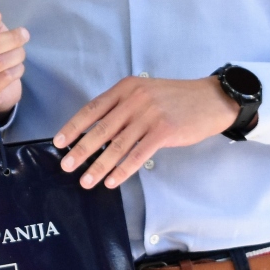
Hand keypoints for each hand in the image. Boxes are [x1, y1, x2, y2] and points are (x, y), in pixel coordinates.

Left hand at [53, 76, 239, 188]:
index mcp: (126, 88)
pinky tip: (112, 180)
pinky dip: (123, 170)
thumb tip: (97, 132)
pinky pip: (138, 154)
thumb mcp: (145, 92)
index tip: (59, 142)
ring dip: (99, 165)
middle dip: (80, 150)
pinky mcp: (164, 131)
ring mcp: (149, 115)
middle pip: (101, 129)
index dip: (73, 127)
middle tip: (66, 165)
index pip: (92, 109)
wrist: (210, 99)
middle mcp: (134, 99)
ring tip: (86, 180)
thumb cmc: (176, 99)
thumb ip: (123, 107)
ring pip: (117, 145)